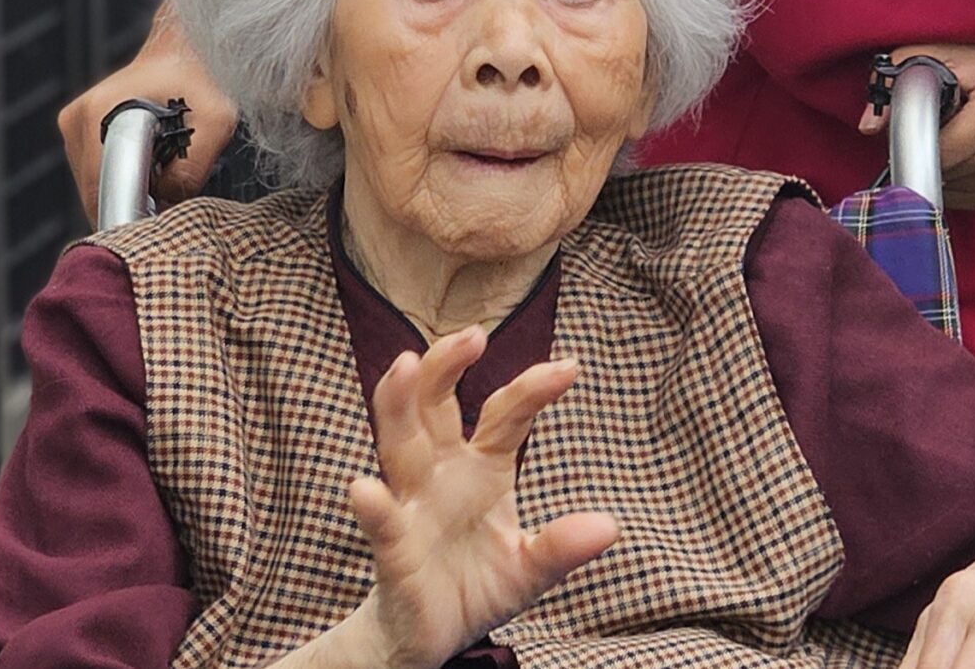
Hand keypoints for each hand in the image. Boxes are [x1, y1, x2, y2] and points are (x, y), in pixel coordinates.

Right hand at [58, 0, 239, 224]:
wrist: (188, 44)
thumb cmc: (202, 74)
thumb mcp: (214, 122)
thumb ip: (192, 169)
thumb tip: (166, 203)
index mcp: (97, 115)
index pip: (100, 192)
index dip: (131, 212)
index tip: (160, 214)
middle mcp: (77, 119)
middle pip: (96, 190)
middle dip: (131, 200)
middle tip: (169, 191)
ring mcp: (75, 123)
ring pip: (96, 183)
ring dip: (128, 187)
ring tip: (162, 168)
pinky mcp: (81, 128)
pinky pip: (98, 169)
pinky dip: (123, 174)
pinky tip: (150, 160)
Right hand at [344, 329, 618, 668]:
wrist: (428, 639)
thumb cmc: (476, 587)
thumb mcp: (530, 569)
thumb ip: (562, 547)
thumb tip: (610, 526)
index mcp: (480, 468)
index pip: (505, 415)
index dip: (532, 390)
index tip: (569, 366)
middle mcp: (441, 473)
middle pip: (435, 404)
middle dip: (447, 365)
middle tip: (473, 335)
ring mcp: (412, 506)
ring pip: (399, 443)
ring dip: (398, 404)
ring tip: (400, 366)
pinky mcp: (394, 550)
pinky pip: (383, 523)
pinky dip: (373, 506)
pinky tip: (364, 488)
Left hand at [857, 46, 974, 211]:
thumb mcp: (939, 53)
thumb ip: (897, 77)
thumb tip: (869, 126)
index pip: (939, 147)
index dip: (912, 139)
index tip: (902, 127)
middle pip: (940, 169)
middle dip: (921, 149)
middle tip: (924, 124)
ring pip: (944, 185)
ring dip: (932, 163)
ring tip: (944, 133)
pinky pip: (953, 196)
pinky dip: (944, 176)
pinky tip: (955, 150)